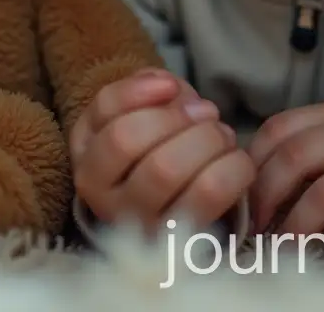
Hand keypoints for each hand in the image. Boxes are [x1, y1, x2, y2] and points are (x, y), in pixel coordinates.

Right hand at [69, 67, 254, 232]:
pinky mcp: (176, 238)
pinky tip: (235, 160)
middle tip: (206, 112)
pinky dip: (231, 166)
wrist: (185, 205)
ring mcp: (135, 221)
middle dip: (176, 117)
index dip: (140, 90)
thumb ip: (148, 89)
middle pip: (128, 139)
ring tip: (222, 136)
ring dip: (204, 139)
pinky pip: (207, 194)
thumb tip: (169, 89)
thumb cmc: (163, 147)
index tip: (171, 85)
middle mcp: (99, 194)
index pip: (103, 110)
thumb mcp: (144, 112)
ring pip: (164, 168)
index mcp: (87, 153)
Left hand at [247, 100, 323, 237]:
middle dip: (265, 199)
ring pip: (322, 196)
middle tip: (256, 230)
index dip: (253, 164)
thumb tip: (262, 185)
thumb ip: (318, 142)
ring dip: (296, 230)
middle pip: (293, 160)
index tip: (242, 195)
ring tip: (285, 252)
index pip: (279, 129)